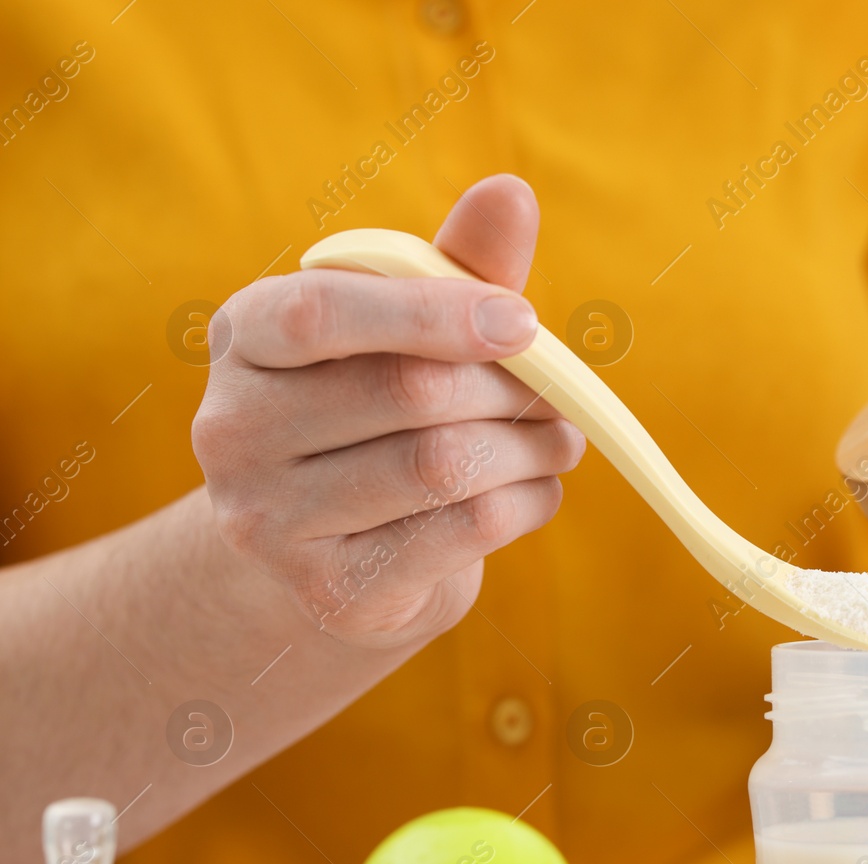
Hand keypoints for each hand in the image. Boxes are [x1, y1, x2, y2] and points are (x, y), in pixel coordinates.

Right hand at [192, 175, 583, 647]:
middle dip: (510, 390)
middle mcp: (232, 430)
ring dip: (531, 447)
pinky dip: (528, 502)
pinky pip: (464, 531)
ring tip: (559, 440)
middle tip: (560, 394)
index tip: (524, 322)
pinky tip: (537, 489)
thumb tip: (512, 192)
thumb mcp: (408, 331)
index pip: (322, 312)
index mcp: (245, 338)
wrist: (333, 554)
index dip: (436, 312)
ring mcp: (270, 522)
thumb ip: (455, 266)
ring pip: (443, 466)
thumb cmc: (380, 411)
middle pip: (409, 395)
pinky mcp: (330, 591)